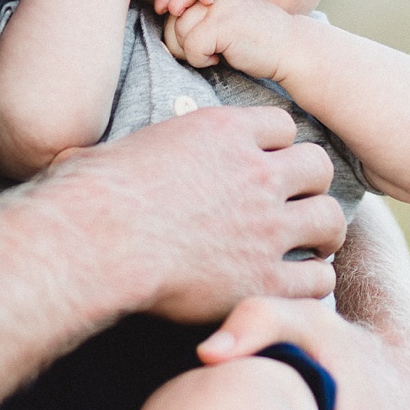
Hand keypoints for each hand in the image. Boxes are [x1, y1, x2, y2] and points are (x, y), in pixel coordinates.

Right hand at [83, 103, 346, 321]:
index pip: (282, 124)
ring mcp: (266, 226)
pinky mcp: (264, 278)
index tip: (265, 162)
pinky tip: (294, 285)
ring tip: (309, 245)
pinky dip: (312, 282)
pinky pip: (318, 279)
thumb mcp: (116, 152)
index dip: (276, 144)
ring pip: (330, 219)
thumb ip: (128, 154)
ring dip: (321, 231)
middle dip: (309, 184)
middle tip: (296, 203)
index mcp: (223, 132)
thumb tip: (79, 156)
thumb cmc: (90, 195)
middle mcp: (255, 173)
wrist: (97, 242)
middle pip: (318, 166)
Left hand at [163, 0, 299, 78]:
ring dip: (192, 52)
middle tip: (208, 50)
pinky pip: (191, 48)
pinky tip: (222, 58)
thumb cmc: (257, 40)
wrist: (293, 49)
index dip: (177, 25)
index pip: (176, 2)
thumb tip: (161, 10)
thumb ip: (197, 16)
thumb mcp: (225, 20)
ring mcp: (219, 6)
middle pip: (172, 19)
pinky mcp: (222, 25)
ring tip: (217, 52)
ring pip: (178, 33)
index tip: (195, 40)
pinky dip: (201, 61)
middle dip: (182, 42)